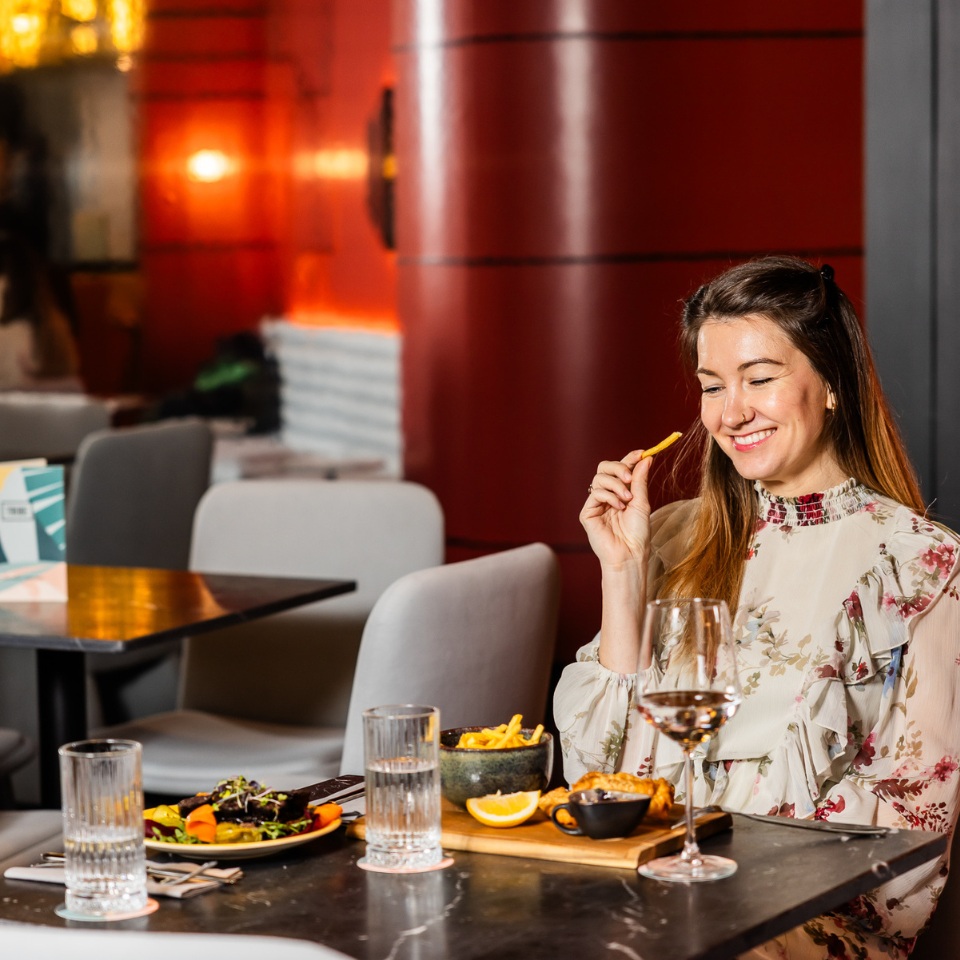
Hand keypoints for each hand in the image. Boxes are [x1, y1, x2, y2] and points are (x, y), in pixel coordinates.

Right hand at [580, 450, 652, 570]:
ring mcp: (596, 503)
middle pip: (604, 468)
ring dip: (616, 485)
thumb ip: (640, 480)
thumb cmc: (637, 533)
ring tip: (627, 499)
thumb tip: (645, 458)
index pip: (620, 468)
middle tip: (629, 478)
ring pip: (599, 478)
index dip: (629, 458)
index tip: (641, 453)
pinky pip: (595, 493)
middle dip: (618, 468)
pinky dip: (610, 497)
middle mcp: (607, 495)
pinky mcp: (587, 512)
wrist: (630, 553)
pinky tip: (619, 508)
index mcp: (620, 492)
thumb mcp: (642, 502)